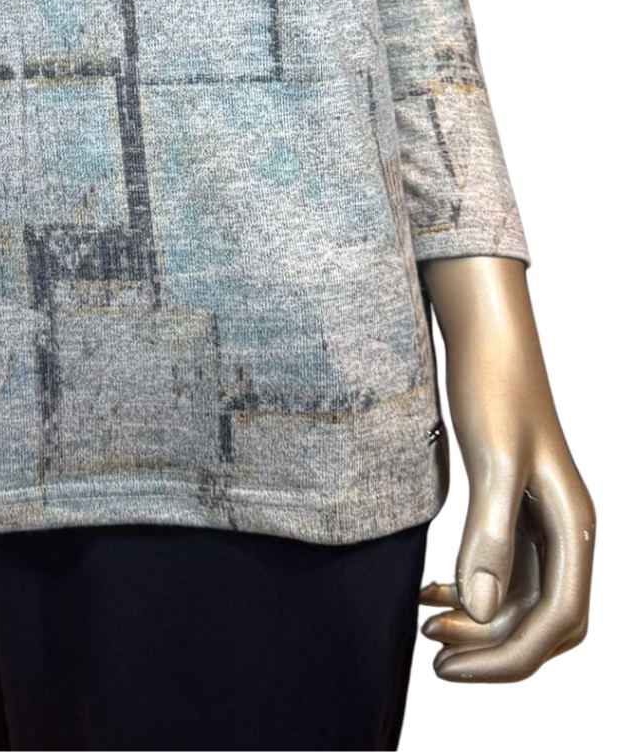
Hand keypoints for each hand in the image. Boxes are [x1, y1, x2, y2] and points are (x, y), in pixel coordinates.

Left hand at [417, 256, 592, 679]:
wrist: (484, 333)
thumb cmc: (495, 384)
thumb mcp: (492, 459)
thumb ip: (489, 534)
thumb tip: (482, 611)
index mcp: (574, 524)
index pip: (557, 620)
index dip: (506, 657)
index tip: (448, 666)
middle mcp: (564, 530)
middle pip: (543, 621)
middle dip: (493, 648)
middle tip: (431, 650)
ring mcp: (539, 521)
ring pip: (520, 601)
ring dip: (478, 623)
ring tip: (424, 624)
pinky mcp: (512, 508)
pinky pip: (501, 571)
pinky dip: (469, 592)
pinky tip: (429, 593)